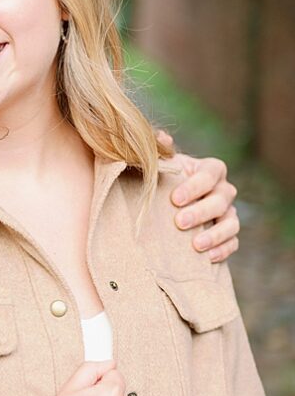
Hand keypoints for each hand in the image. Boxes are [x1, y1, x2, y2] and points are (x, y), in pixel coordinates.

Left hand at [156, 130, 239, 260]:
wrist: (169, 202)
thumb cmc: (165, 178)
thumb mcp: (162, 162)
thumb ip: (160, 149)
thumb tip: (162, 138)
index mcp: (211, 169)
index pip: (210, 174)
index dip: (194, 186)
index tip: (174, 199)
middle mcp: (224, 190)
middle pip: (220, 200)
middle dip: (200, 212)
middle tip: (179, 222)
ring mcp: (229, 213)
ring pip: (231, 223)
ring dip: (215, 234)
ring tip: (195, 245)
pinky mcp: (230, 234)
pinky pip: (234, 243)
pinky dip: (223, 250)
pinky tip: (207, 258)